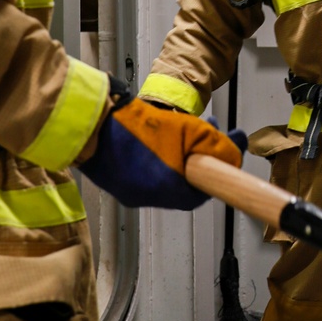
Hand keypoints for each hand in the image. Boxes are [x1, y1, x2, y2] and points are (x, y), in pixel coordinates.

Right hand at [79, 99, 246, 209]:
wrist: (89, 123)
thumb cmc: (136, 126)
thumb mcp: (185, 129)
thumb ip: (212, 144)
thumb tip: (232, 154)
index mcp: (164, 190)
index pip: (200, 194)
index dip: (215, 175)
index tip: (225, 155)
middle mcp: (147, 197)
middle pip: (183, 185)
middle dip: (199, 159)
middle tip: (211, 131)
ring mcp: (129, 192)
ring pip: (164, 179)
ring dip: (180, 158)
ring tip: (186, 128)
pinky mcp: (117, 182)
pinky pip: (145, 175)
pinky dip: (159, 160)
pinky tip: (162, 138)